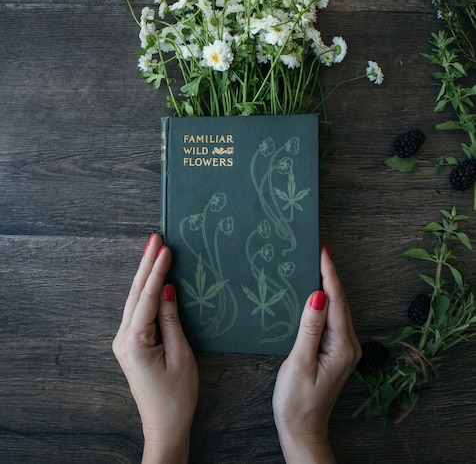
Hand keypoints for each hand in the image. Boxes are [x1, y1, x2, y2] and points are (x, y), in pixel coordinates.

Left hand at [113, 234, 198, 463]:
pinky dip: (144, 291)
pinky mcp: (130, 344)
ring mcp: (124, 341)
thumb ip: (171, 320)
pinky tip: (150, 278)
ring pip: (133, 299)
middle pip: (135, 293)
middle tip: (154, 238)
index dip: (157, 270)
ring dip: (144, 274)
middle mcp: (123, 338)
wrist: (165, 427)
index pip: (146, 296)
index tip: (165, 248)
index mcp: (135, 341)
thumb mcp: (181, 355)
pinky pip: (137, 310)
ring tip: (152, 250)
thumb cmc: (177, 397)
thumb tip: (165, 289)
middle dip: (146, 263)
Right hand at [272, 244, 360, 463]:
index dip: (329, 274)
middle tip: (318, 249)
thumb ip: (309, 328)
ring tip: (316, 263)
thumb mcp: (299, 363)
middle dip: (330, 274)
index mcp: (341, 346)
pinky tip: (316, 292)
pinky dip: (325, 301)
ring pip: (337, 309)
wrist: (302, 430)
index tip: (323, 251)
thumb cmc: (296, 402)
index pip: (336, 301)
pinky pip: (333, 319)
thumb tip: (317, 296)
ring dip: (328, 286)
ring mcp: (344, 349)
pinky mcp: (336, 352)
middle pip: (340, 301)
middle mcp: (349, 345)